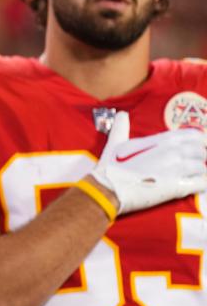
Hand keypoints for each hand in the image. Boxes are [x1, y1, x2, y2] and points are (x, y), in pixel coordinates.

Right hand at [89, 111, 206, 214]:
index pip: (193, 135)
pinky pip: (201, 183)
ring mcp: (176, 169)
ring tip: (188, 176)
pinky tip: (192, 186)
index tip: (198, 146)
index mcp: (161, 140)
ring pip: (202, 167)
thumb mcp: (115, 144)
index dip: (199, 140)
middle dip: (198, 157)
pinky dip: (199, 184)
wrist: (108, 190)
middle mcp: (172, 152)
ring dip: (197, 172)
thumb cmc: (110, 169)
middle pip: (201, 151)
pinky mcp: (178, 187)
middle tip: (191, 163)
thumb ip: (122, 128)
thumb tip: (122, 115)